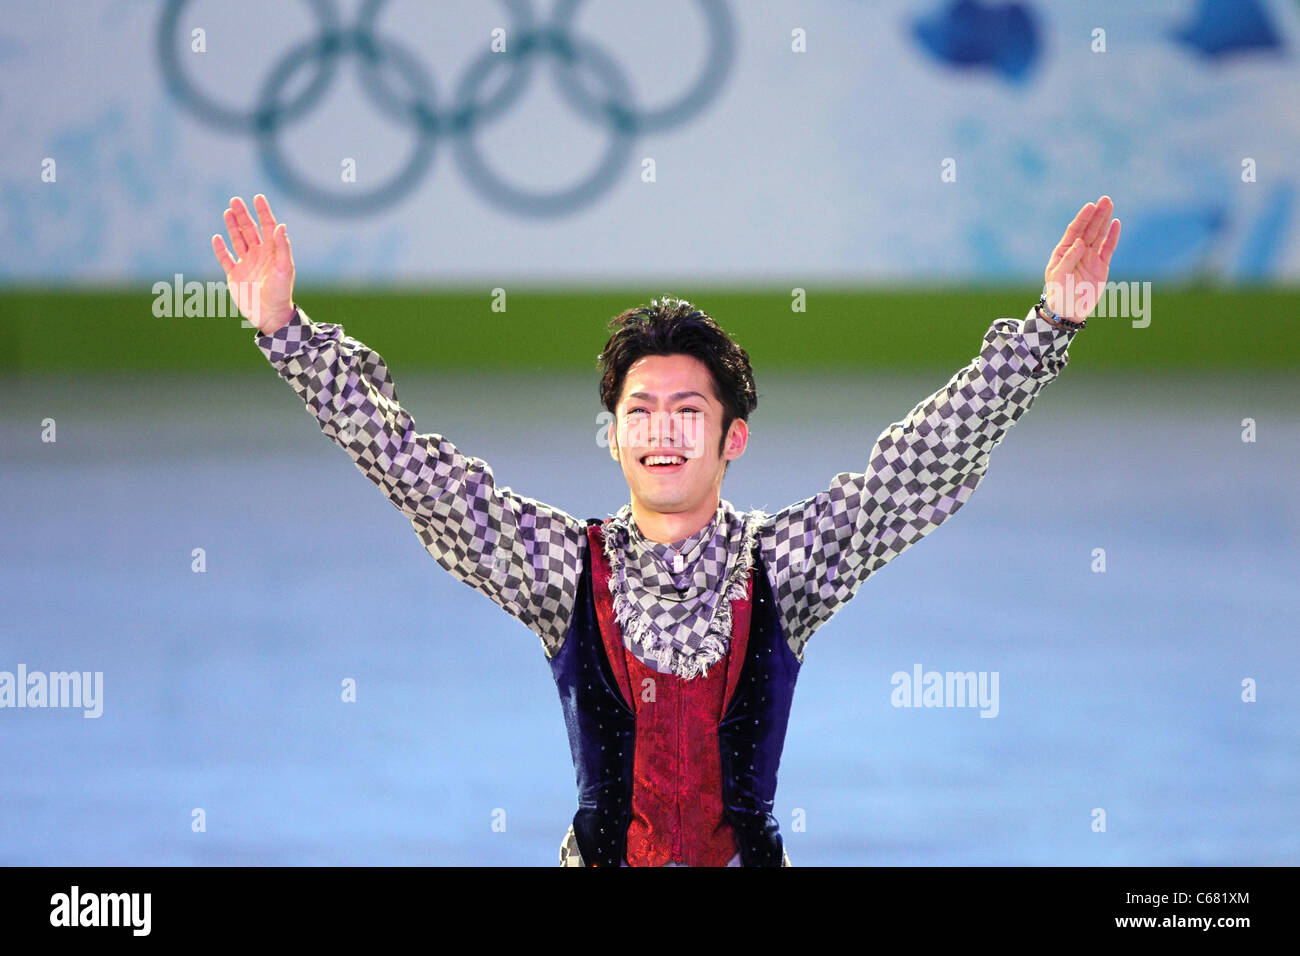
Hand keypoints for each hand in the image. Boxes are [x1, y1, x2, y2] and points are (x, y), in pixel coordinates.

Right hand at [211, 194, 295, 334]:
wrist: (269, 315)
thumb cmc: (280, 292)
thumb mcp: (283, 268)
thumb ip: (281, 247)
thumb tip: (281, 225)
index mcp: (272, 252)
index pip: (268, 227)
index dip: (263, 212)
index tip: (257, 197)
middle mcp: (259, 255)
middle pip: (250, 230)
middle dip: (243, 215)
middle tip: (235, 200)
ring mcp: (246, 264)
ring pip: (238, 240)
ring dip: (232, 226)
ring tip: (228, 211)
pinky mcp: (235, 275)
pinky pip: (225, 258)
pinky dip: (220, 248)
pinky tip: (217, 237)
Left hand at [1043, 195, 1120, 321]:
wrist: (1069, 311)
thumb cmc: (1059, 294)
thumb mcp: (1059, 277)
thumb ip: (1068, 259)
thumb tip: (1080, 242)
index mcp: (1064, 252)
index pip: (1074, 231)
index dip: (1082, 218)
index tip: (1090, 206)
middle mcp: (1078, 251)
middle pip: (1089, 229)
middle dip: (1096, 214)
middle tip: (1105, 199)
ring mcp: (1090, 258)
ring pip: (1099, 235)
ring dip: (1104, 220)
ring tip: (1109, 204)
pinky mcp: (1101, 265)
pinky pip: (1108, 248)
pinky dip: (1112, 236)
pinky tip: (1116, 223)